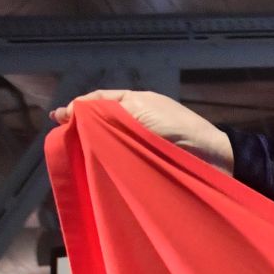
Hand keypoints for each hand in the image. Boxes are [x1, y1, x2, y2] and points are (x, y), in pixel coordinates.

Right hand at [50, 90, 232, 173]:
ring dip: (95, 150)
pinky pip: (124, 163)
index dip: (78, 111)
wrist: (214, 157)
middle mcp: (137, 122)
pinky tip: (97, 171)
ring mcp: (143, 145)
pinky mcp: (149, 166)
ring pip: (111, 145)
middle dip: (83, 132)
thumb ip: (106, 111)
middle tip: (63, 142)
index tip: (59, 120)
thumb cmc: (178, 128)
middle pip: (102, 124)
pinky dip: (111, 165)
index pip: (98, 102)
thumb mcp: (138, 111)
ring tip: (75, 157)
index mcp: (135, 103)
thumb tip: (72, 111)